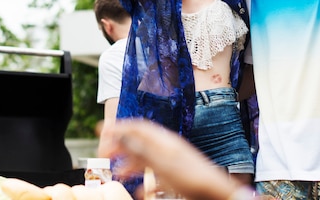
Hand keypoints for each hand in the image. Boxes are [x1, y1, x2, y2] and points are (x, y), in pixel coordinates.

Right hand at [101, 119, 237, 199]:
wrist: (218, 194)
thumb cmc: (192, 179)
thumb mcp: (163, 164)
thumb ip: (141, 150)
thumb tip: (121, 135)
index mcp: (164, 141)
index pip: (137, 127)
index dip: (118, 126)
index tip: (101, 129)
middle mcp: (167, 148)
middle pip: (139, 142)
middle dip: (120, 145)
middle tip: (103, 153)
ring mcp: (172, 162)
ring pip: (145, 159)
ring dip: (129, 164)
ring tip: (117, 174)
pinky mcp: (177, 177)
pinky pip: (155, 176)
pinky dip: (144, 182)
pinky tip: (139, 192)